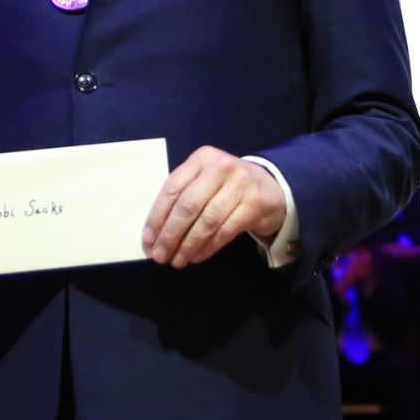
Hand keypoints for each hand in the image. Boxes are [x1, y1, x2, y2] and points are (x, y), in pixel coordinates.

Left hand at [141, 147, 284, 267]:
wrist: (271, 187)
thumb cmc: (227, 186)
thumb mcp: (205, 180)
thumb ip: (183, 196)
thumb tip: (155, 233)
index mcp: (201, 158)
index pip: (172, 188)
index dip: (157, 216)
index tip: (148, 240)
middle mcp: (220, 167)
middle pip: (188, 205)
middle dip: (170, 234)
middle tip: (159, 255)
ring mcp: (240, 185)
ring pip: (207, 221)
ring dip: (188, 245)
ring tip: (176, 261)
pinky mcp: (254, 205)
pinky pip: (225, 231)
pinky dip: (207, 247)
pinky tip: (196, 257)